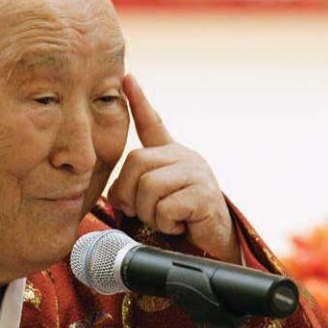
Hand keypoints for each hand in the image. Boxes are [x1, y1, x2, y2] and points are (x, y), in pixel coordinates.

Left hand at [107, 75, 239, 263]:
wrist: (215, 248)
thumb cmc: (181, 226)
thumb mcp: (154, 202)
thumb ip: (136, 189)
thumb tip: (112, 197)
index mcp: (170, 157)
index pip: (152, 123)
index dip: (138, 100)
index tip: (127, 78)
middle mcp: (184, 157)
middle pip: (135, 162)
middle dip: (130, 194)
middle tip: (147, 213)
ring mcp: (196, 173)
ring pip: (148, 186)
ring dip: (150, 213)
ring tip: (169, 219)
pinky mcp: (204, 194)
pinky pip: (165, 207)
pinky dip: (167, 223)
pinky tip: (182, 225)